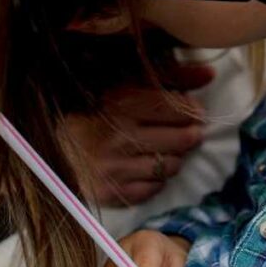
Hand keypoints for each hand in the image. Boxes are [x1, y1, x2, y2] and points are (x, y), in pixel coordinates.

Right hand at [65, 62, 214, 205]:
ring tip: (165, 150)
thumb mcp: (129, 85)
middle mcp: (120, 136)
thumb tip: (210, 73)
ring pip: (171, 166)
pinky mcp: (112, 192)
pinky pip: (154, 188)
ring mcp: (116, 167)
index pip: (177, 108)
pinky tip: (146, 168)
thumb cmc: (96, 113)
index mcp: (122, 104)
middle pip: (182, 139)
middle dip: (191, 135)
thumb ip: (171, 77)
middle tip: (189, 133)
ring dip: (175, 158)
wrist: (55, 148)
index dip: (193, 111)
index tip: (194, 112)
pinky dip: (157, 179)